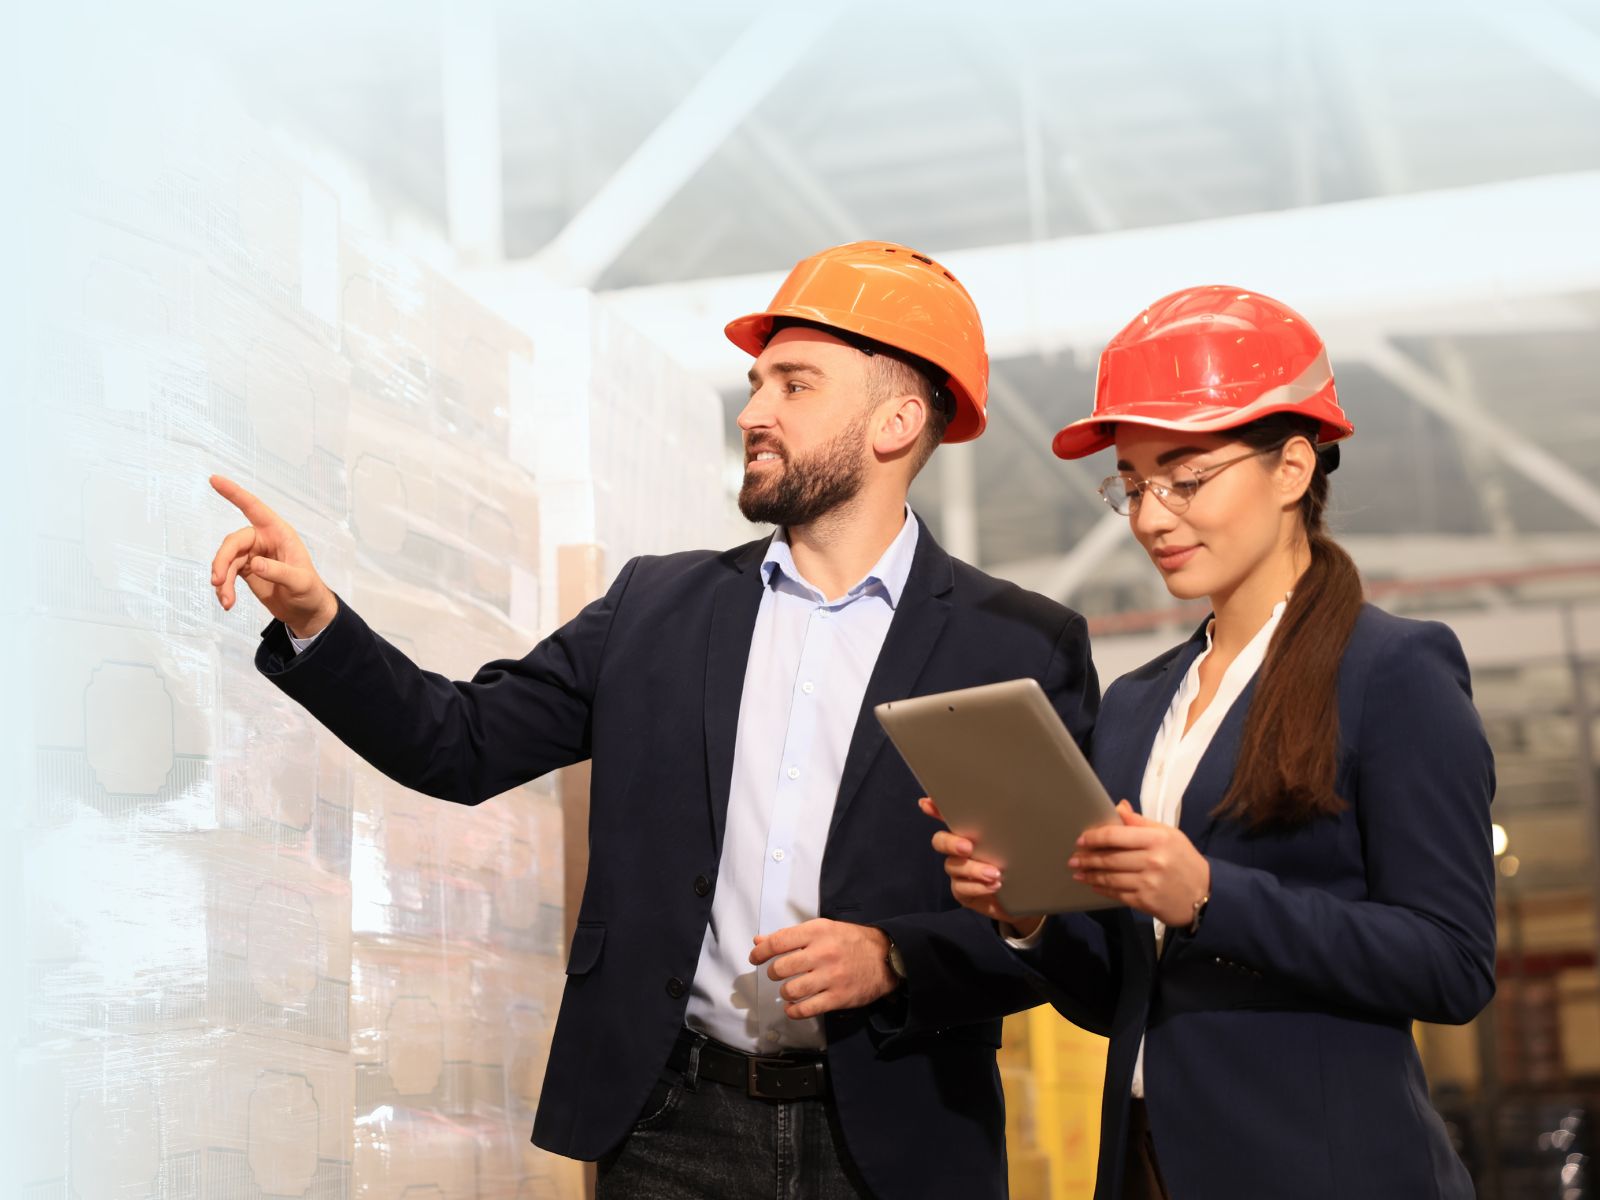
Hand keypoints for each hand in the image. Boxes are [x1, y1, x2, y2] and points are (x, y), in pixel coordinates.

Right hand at [209, 475, 337, 637]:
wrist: (305, 611)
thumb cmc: (309, 591)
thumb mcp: (300, 582)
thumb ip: (279, 572)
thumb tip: (254, 563)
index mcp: (279, 533)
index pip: (254, 508)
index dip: (234, 493)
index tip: (215, 479)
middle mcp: (263, 539)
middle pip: (233, 541)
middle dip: (222, 560)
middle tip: (218, 581)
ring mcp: (252, 554)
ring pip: (226, 559)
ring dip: (222, 579)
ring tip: (225, 601)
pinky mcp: (245, 569)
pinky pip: (227, 573)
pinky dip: (224, 588)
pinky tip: (227, 602)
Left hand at [748, 919, 896, 1019]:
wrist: (886, 958)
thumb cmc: (851, 941)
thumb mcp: (823, 929)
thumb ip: (791, 936)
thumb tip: (759, 942)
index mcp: (817, 932)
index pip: (778, 942)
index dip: (761, 952)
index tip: (755, 958)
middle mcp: (822, 953)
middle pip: (781, 968)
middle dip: (774, 974)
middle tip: (779, 975)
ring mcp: (831, 977)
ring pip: (791, 990)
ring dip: (785, 993)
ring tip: (790, 991)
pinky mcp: (838, 997)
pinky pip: (806, 1009)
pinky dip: (794, 1011)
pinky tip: (793, 1008)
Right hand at [919, 796, 1041, 938]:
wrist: (1030, 895)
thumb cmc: (1024, 862)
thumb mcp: (1022, 841)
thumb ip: (1015, 827)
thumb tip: (1023, 804)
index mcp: (973, 832)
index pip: (951, 816)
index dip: (936, 808)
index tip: (926, 803)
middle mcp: (960, 850)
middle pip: (941, 841)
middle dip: (951, 842)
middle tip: (968, 847)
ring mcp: (959, 872)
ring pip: (953, 866)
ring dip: (973, 869)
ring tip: (995, 873)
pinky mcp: (963, 892)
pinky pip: (961, 888)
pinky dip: (977, 887)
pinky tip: (994, 886)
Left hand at [1070, 800, 1210, 927]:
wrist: (1204, 895)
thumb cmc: (1184, 860)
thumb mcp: (1169, 835)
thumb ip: (1141, 822)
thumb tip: (1118, 807)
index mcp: (1157, 839)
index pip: (1116, 835)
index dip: (1094, 837)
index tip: (1081, 839)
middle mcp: (1152, 860)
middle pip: (1110, 857)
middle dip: (1087, 858)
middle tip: (1073, 859)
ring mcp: (1148, 882)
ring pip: (1110, 877)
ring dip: (1090, 875)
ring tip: (1078, 872)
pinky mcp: (1145, 901)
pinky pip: (1117, 893)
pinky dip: (1102, 889)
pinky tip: (1093, 885)